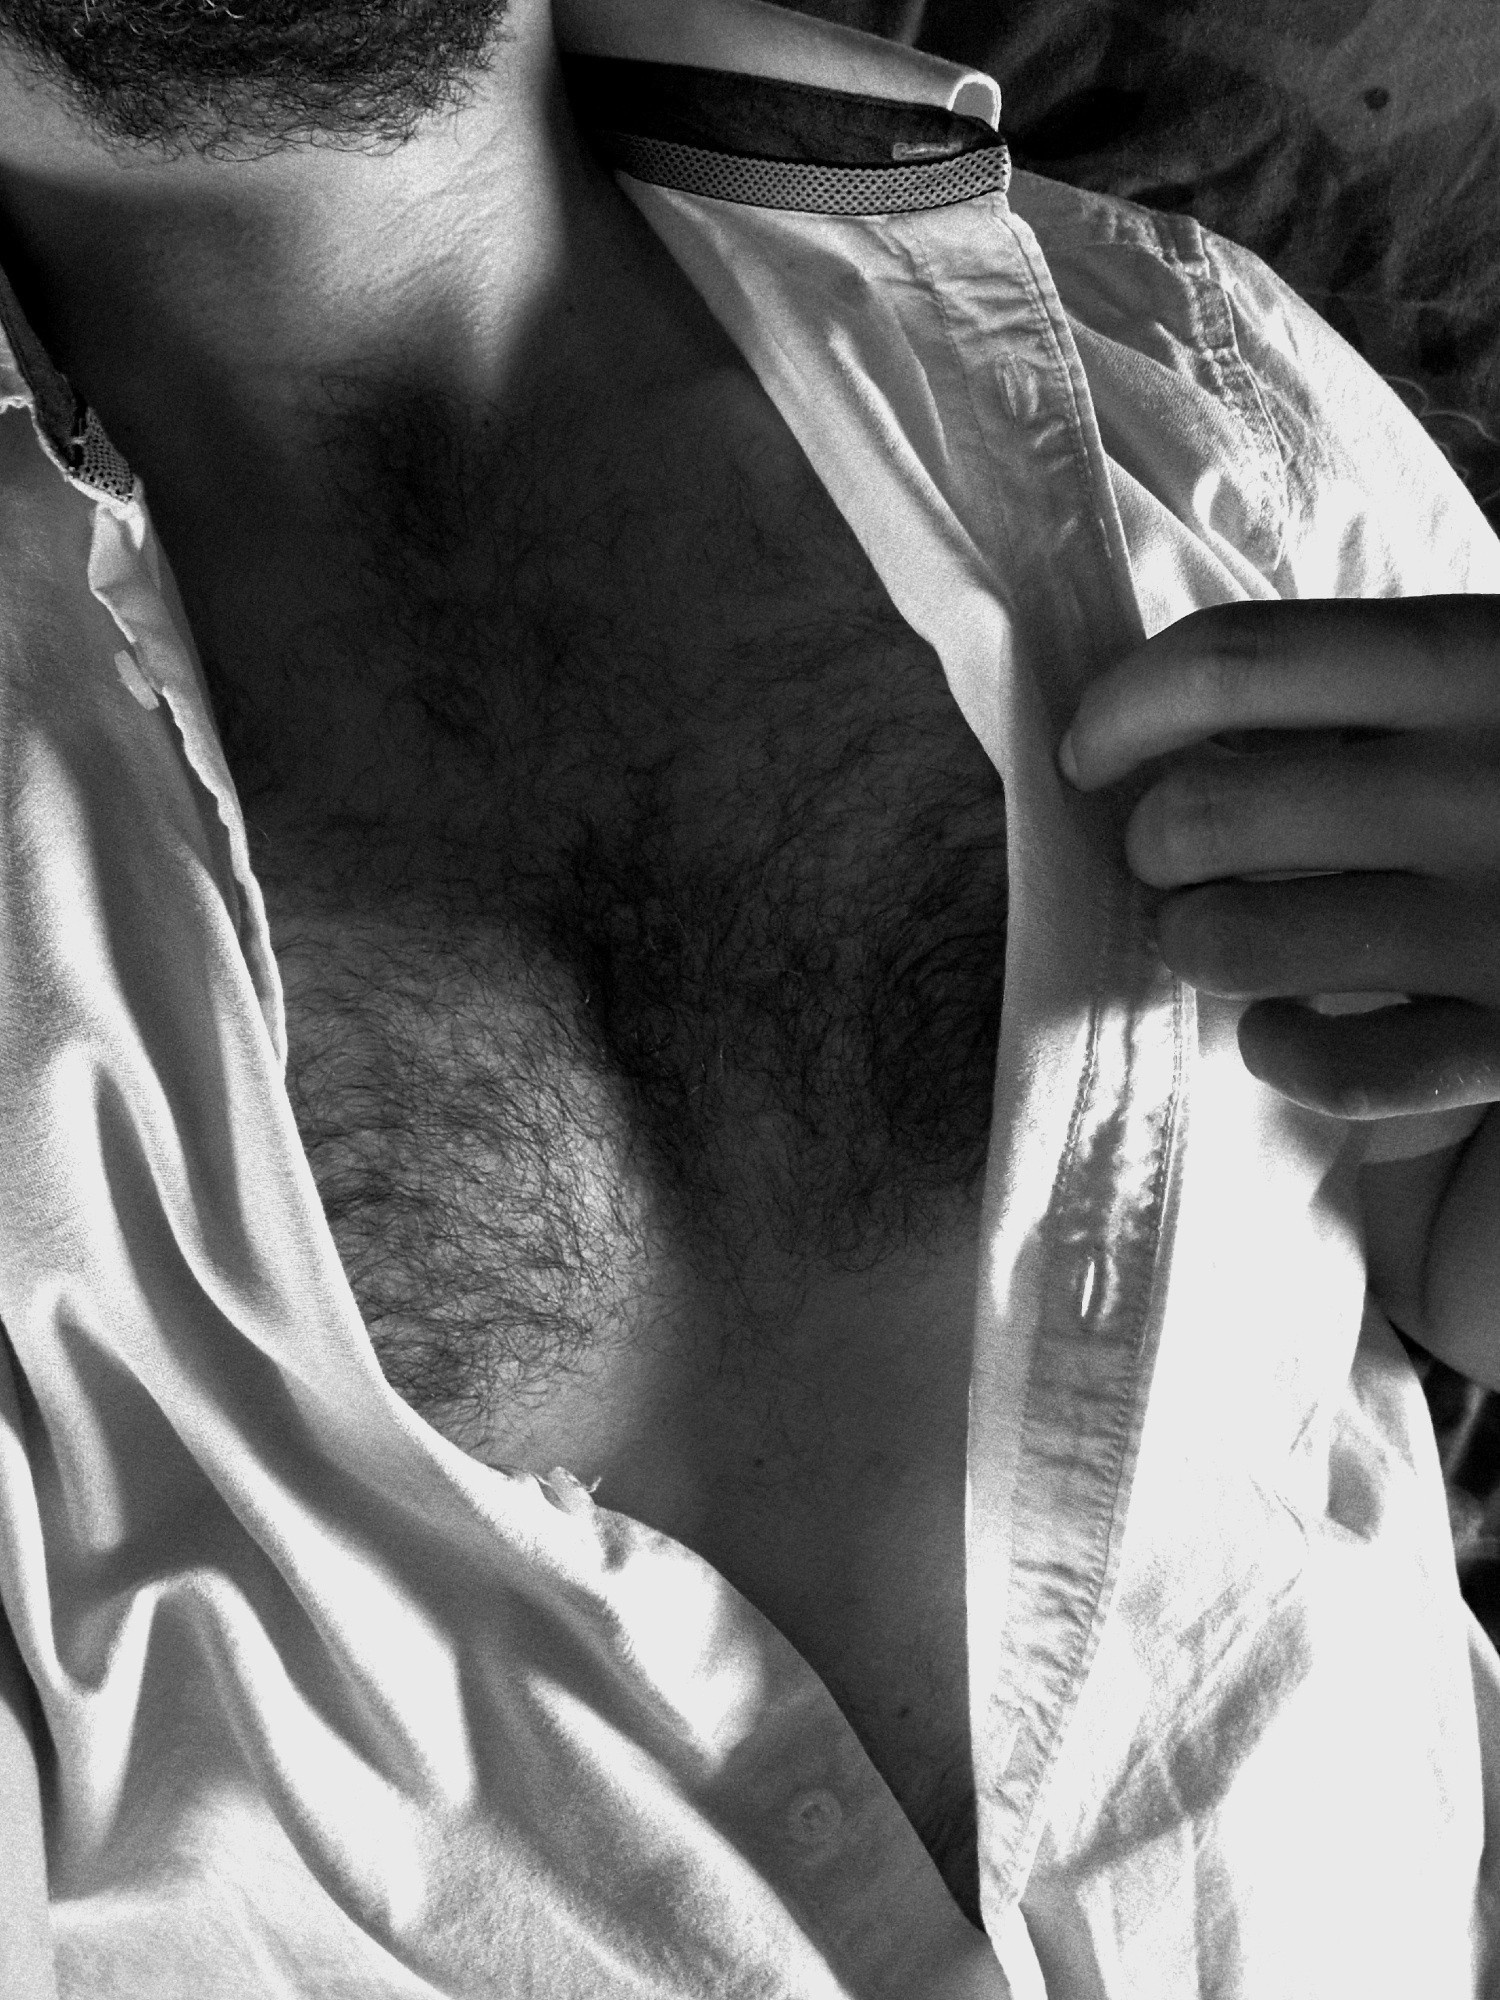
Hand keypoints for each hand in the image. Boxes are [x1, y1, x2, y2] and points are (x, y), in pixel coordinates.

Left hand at [1058, 596, 1499, 1123]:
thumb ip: (1389, 679)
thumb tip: (1189, 716)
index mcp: (1479, 661)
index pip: (1231, 661)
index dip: (1120, 708)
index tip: (1088, 751)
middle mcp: (1479, 788)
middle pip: (1206, 813)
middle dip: (1151, 841)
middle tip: (1165, 853)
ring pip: (1242, 945)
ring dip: (1194, 943)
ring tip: (1210, 935)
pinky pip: (1339, 1070)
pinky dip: (1280, 1055)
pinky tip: (1280, 1034)